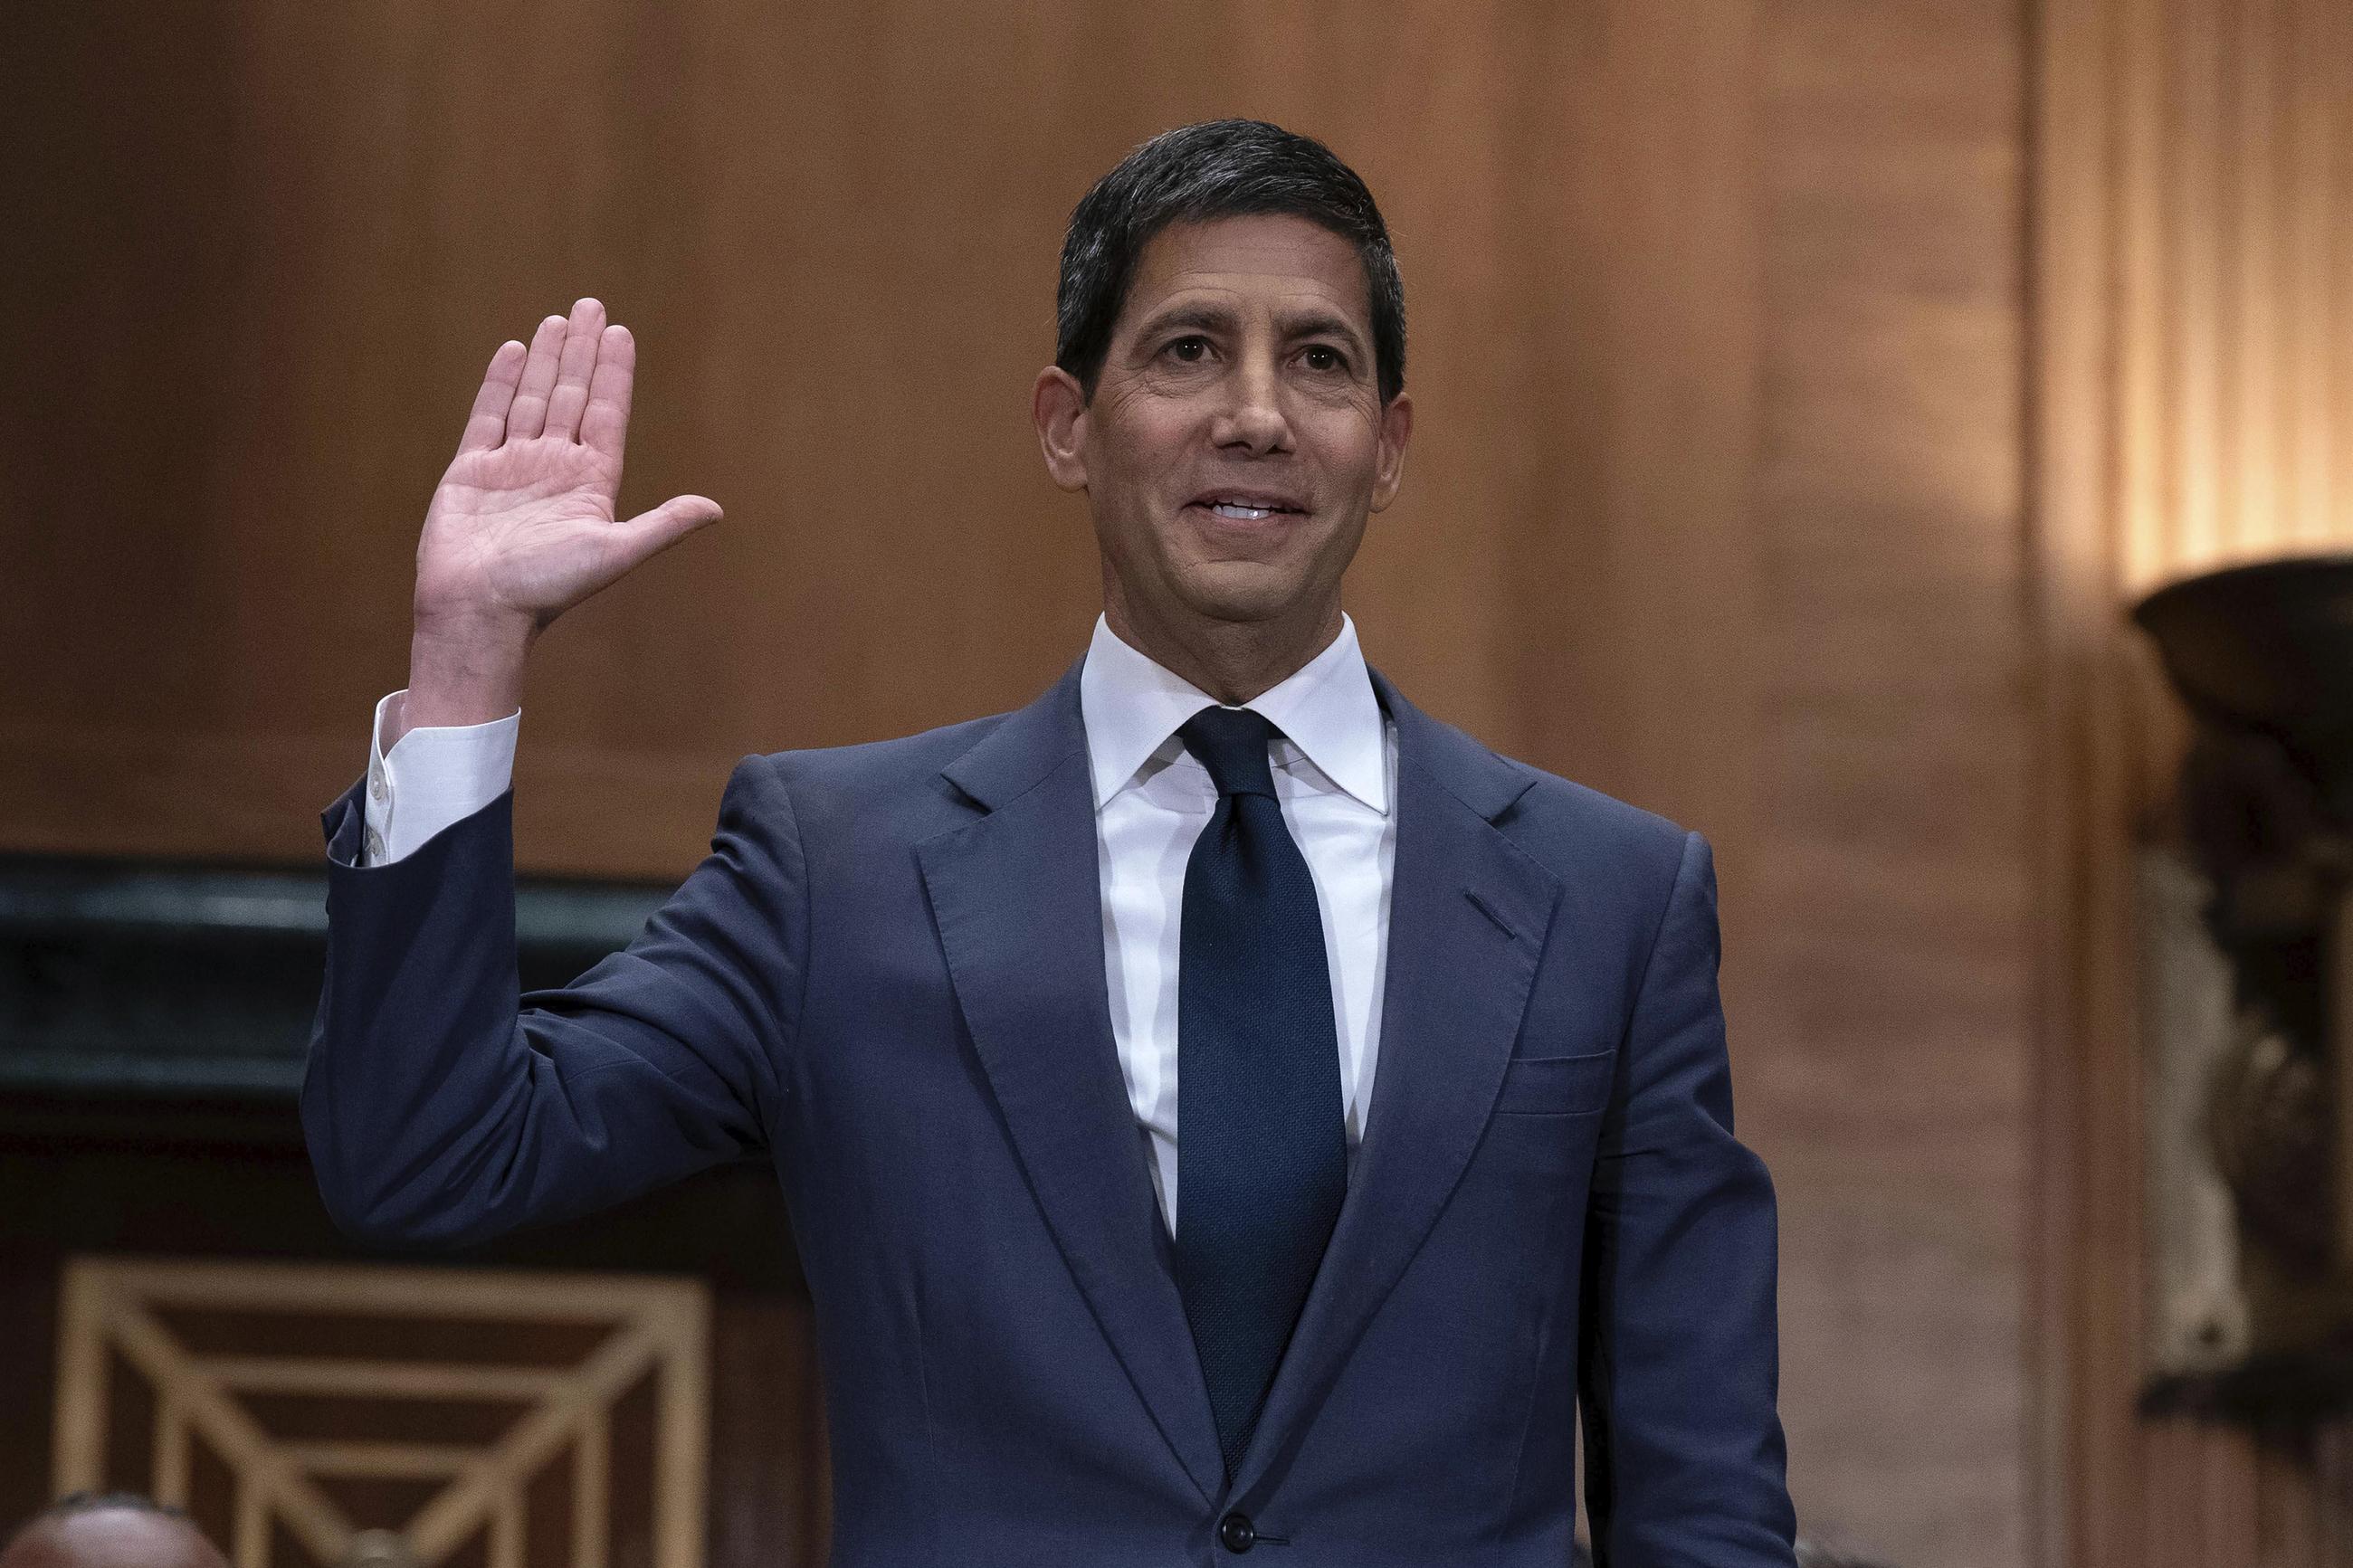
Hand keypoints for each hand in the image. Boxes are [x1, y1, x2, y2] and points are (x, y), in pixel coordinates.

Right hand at [400, 297, 720, 731]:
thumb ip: (663, 526)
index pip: (607, 414)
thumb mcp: (615, 553)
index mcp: (590, 483)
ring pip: (533, 399)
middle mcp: (554, 468)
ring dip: (548, 359)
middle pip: (572, 396)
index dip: (614, 374)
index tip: (620, 333)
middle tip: (592, 304)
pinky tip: (515, 350)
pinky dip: (501, 383)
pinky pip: (488, 416)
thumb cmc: (547, 588)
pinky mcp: (471, 471)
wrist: (479, 610)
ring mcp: (512, 467)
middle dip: (582, 351)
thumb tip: (716, 510)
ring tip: (559, 319)